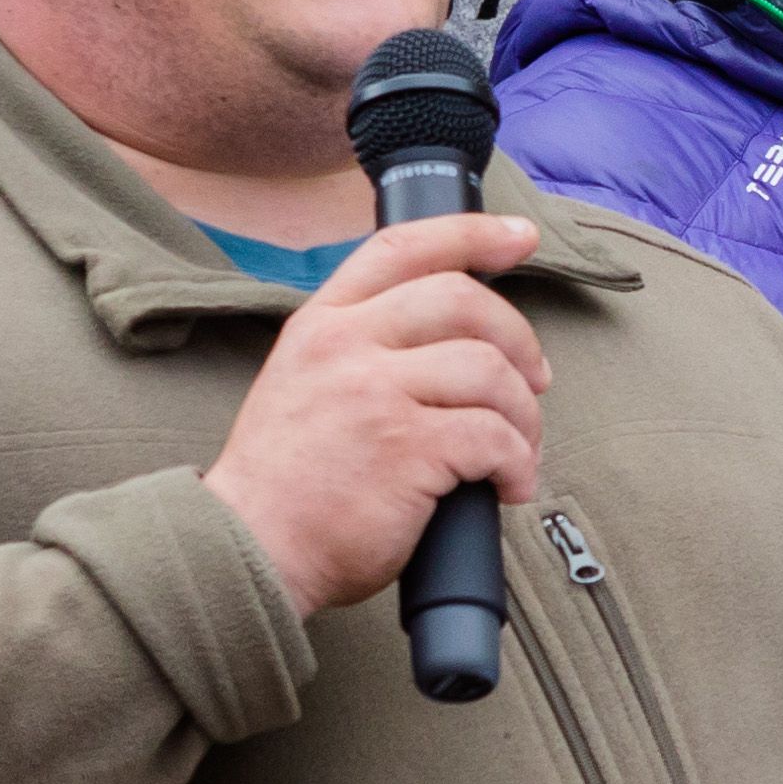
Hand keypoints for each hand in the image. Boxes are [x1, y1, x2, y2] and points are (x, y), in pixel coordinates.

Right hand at [200, 214, 549, 615]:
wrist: (248, 549)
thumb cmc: (286, 486)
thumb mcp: (303, 384)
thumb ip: (359, 349)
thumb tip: (452, 340)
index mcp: (321, 324)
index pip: (402, 247)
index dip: (471, 234)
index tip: (519, 237)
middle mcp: (345, 345)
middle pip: (462, 299)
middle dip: (518, 338)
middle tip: (534, 380)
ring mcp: (374, 393)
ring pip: (489, 369)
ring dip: (525, 414)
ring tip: (520, 451)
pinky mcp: (406, 448)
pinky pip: (494, 436)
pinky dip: (519, 463)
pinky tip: (510, 486)